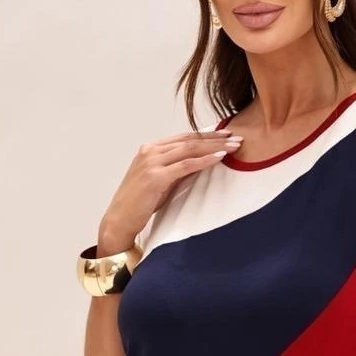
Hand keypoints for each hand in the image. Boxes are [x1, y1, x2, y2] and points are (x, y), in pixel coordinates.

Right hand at [97, 125, 242, 249]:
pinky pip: (186, 165)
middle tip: (237, 138)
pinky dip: (204, 160)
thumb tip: (203, 162)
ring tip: (234, 147)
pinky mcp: (155, 177)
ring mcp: (151, 162)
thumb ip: (178, 169)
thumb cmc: (140, 204)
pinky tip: (219, 157)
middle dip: (215, 138)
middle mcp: (150, 151)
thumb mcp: (161, 181)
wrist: (119, 220)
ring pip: (190, 149)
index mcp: (150, 149)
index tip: (226, 135)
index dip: (207, 135)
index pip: (184, 138)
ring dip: (214, 147)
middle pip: (189, 140)